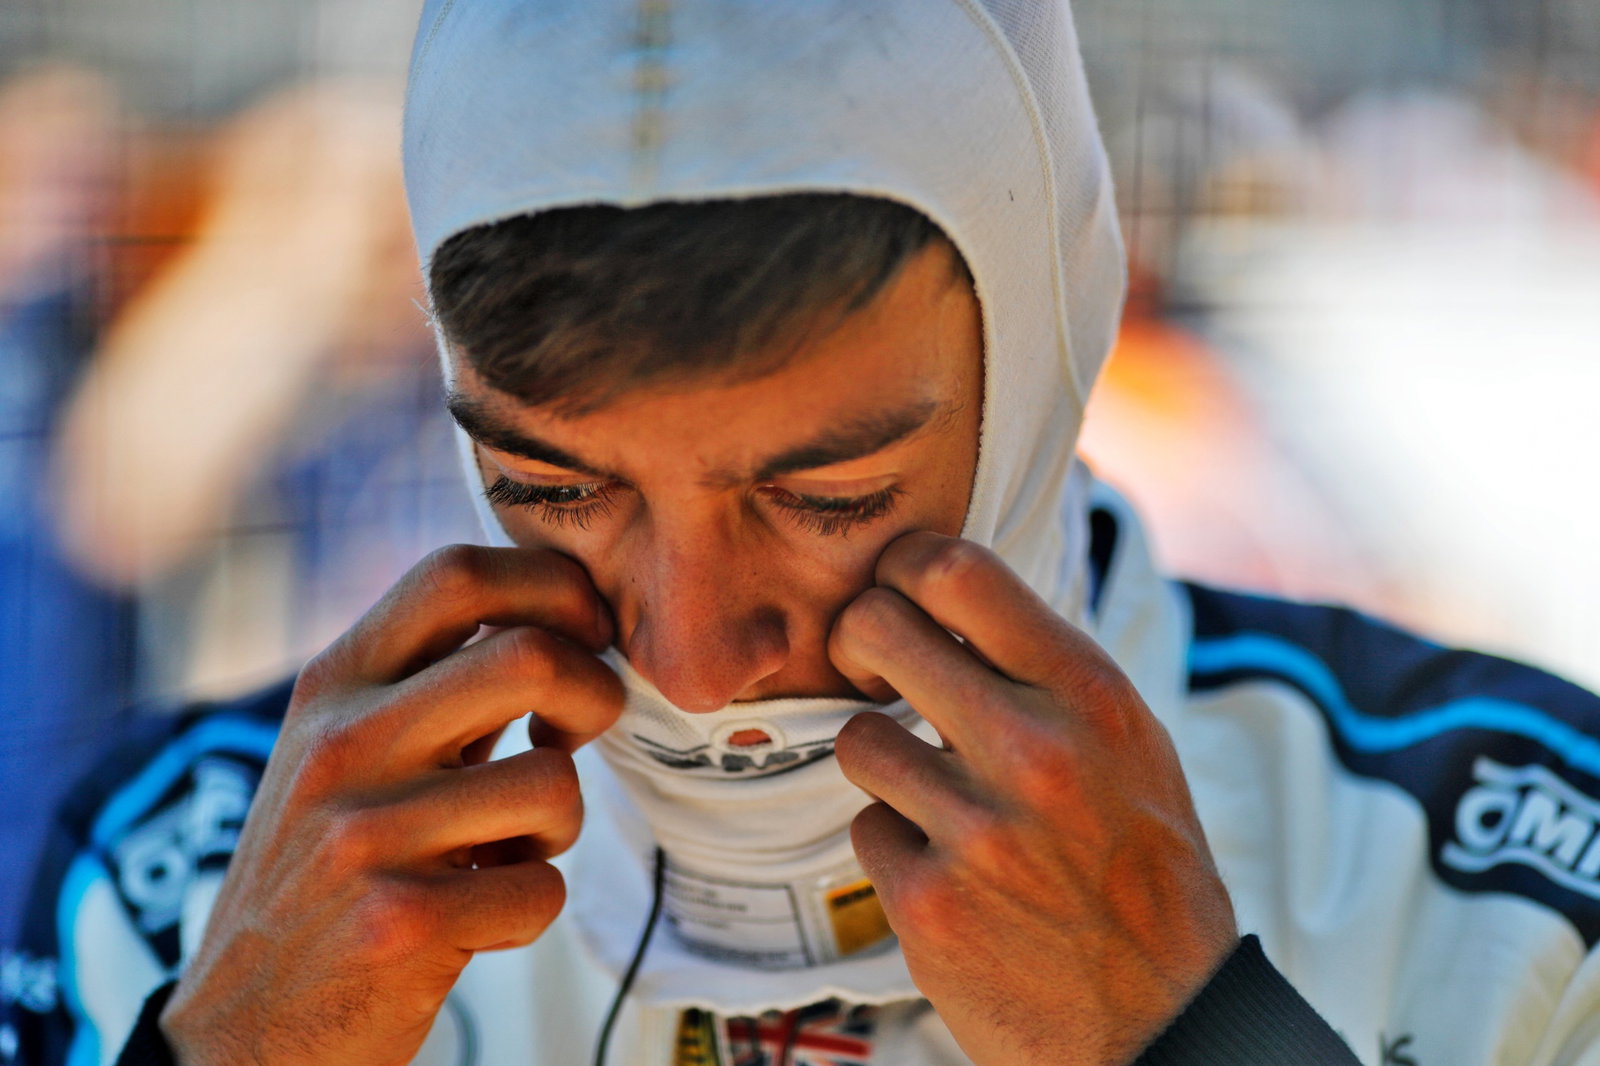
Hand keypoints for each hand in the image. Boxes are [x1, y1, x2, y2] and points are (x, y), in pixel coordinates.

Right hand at [160, 545, 623, 1065]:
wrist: (244, 1026)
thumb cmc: (326, 874)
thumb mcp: (353, 751)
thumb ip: (438, 683)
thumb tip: (558, 616)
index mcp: (336, 683)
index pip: (457, 573)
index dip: (553, 587)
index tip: (586, 631)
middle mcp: (343, 742)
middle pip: (530, 656)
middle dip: (595, 694)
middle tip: (577, 733)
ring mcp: (363, 831)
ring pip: (555, 782)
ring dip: (559, 826)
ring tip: (505, 850)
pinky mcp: (395, 921)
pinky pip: (542, 891)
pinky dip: (530, 910)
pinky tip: (476, 918)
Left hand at [830, 532, 1236, 1065]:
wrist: (1163, 1021)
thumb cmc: (1144, 871)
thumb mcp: (1129, 743)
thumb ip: (1044, 670)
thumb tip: (946, 598)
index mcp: (1090, 694)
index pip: (956, 569)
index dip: (900, 565)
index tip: (895, 591)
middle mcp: (1033, 749)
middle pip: (873, 628)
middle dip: (859, 642)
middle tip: (874, 670)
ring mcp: (975, 829)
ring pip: (858, 738)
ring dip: (885, 764)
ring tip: (937, 796)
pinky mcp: (927, 904)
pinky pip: (866, 830)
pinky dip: (898, 848)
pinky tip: (953, 872)